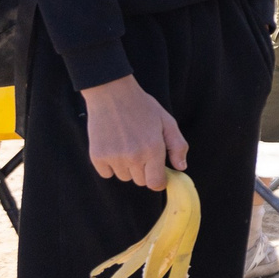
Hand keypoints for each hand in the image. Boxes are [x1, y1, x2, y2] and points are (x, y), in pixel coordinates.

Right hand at [83, 75, 187, 191]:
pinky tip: (114, 147)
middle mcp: (134, 157)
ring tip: (127, 144)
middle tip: (142, 149)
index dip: (158, 181)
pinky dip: (110, 165)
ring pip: (124, 176)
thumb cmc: (143, 107)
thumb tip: (181, 168)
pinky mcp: (97, 156)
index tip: (158, 174)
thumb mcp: (167, 122)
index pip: (155, 183)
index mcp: (153, 149)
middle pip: (140, 181)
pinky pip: (106, 173)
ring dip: (127, 167)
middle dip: (144, 170)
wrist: (112, 94)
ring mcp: (114, 158)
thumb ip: (177, 146)